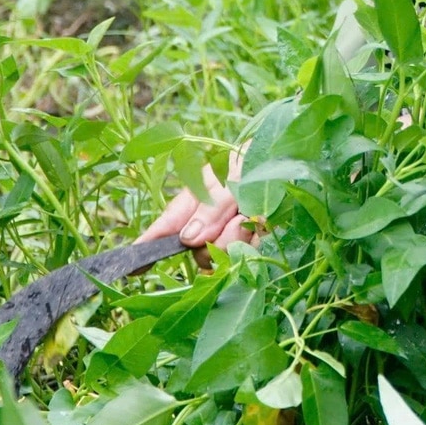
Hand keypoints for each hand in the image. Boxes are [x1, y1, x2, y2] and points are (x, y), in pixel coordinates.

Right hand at [137, 153, 257, 265]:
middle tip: (234, 215)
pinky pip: (249, 256)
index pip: (168, 226)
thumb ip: (211, 205)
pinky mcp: (259, 243)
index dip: (150, 245)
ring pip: (223, 256)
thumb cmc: (258, 158)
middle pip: (198, 251)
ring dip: (238, 237)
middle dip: (215, 240)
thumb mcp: (231, 174)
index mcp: (197, 199)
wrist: (292, 157)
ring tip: (252, 214)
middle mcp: (212, 222)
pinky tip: (264, 223)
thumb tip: (187, 238)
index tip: (133, 267)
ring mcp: (235, 234)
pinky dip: (256, 241)